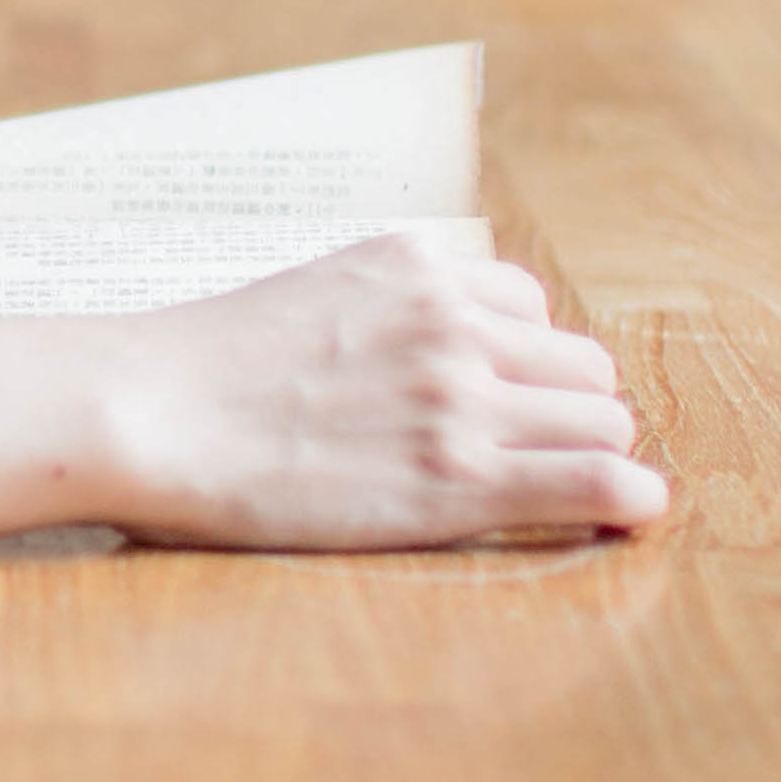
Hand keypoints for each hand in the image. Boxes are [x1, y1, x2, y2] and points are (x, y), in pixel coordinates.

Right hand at [111, 236, 665, 546]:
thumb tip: (420, 350)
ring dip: (591, 456)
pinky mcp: (461, 475)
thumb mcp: (310, 295)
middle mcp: (453, 319)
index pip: (529, 311)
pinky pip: (595, 477)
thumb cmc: (204, 371)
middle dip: (567, 412)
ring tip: (569, 493)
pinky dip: (627, 497)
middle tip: (535, 460)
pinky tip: (631, 514)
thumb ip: (382, 308)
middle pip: (580, 367)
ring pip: (602, 420)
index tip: (508, 407)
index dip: (526, 368)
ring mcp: (462, 396)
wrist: (148, 412)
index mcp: (416, 267)